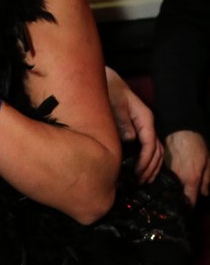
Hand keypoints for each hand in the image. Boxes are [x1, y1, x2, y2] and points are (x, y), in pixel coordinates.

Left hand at [104, 68, 162, 182]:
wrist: (108, 83)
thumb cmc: (110, 91)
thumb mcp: (115, 104)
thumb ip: (123, 121)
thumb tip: (131, 138)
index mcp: (144, 118)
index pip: (150, 143)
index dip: (145, 160)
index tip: (137, 173)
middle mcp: (147, 124)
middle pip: (157, 150)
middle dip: (150, 168)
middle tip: (140, 182)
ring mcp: (144, 127)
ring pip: (156, 150)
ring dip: (152, 167)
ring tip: (143, 181)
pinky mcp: (138, 130)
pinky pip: (148, 148)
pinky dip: (148, 161)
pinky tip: (142, 171)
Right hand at [164, 130, 209, 205]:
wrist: (180, 131)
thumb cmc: (196, 145)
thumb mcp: (208, 162)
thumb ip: (207, 180)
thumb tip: (205, 193)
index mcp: (191, 180)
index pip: (190, 202)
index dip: (190, 209)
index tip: (189, 212)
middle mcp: (178, 180)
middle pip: (177, 198)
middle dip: (179, 203)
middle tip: (181, 206)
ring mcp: (167, 175)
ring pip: (168, 190)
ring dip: (171, 194)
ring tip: (172, 197)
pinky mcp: (160, 169)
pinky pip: (162, 181)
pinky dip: (164, 184)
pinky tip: (165, 185)